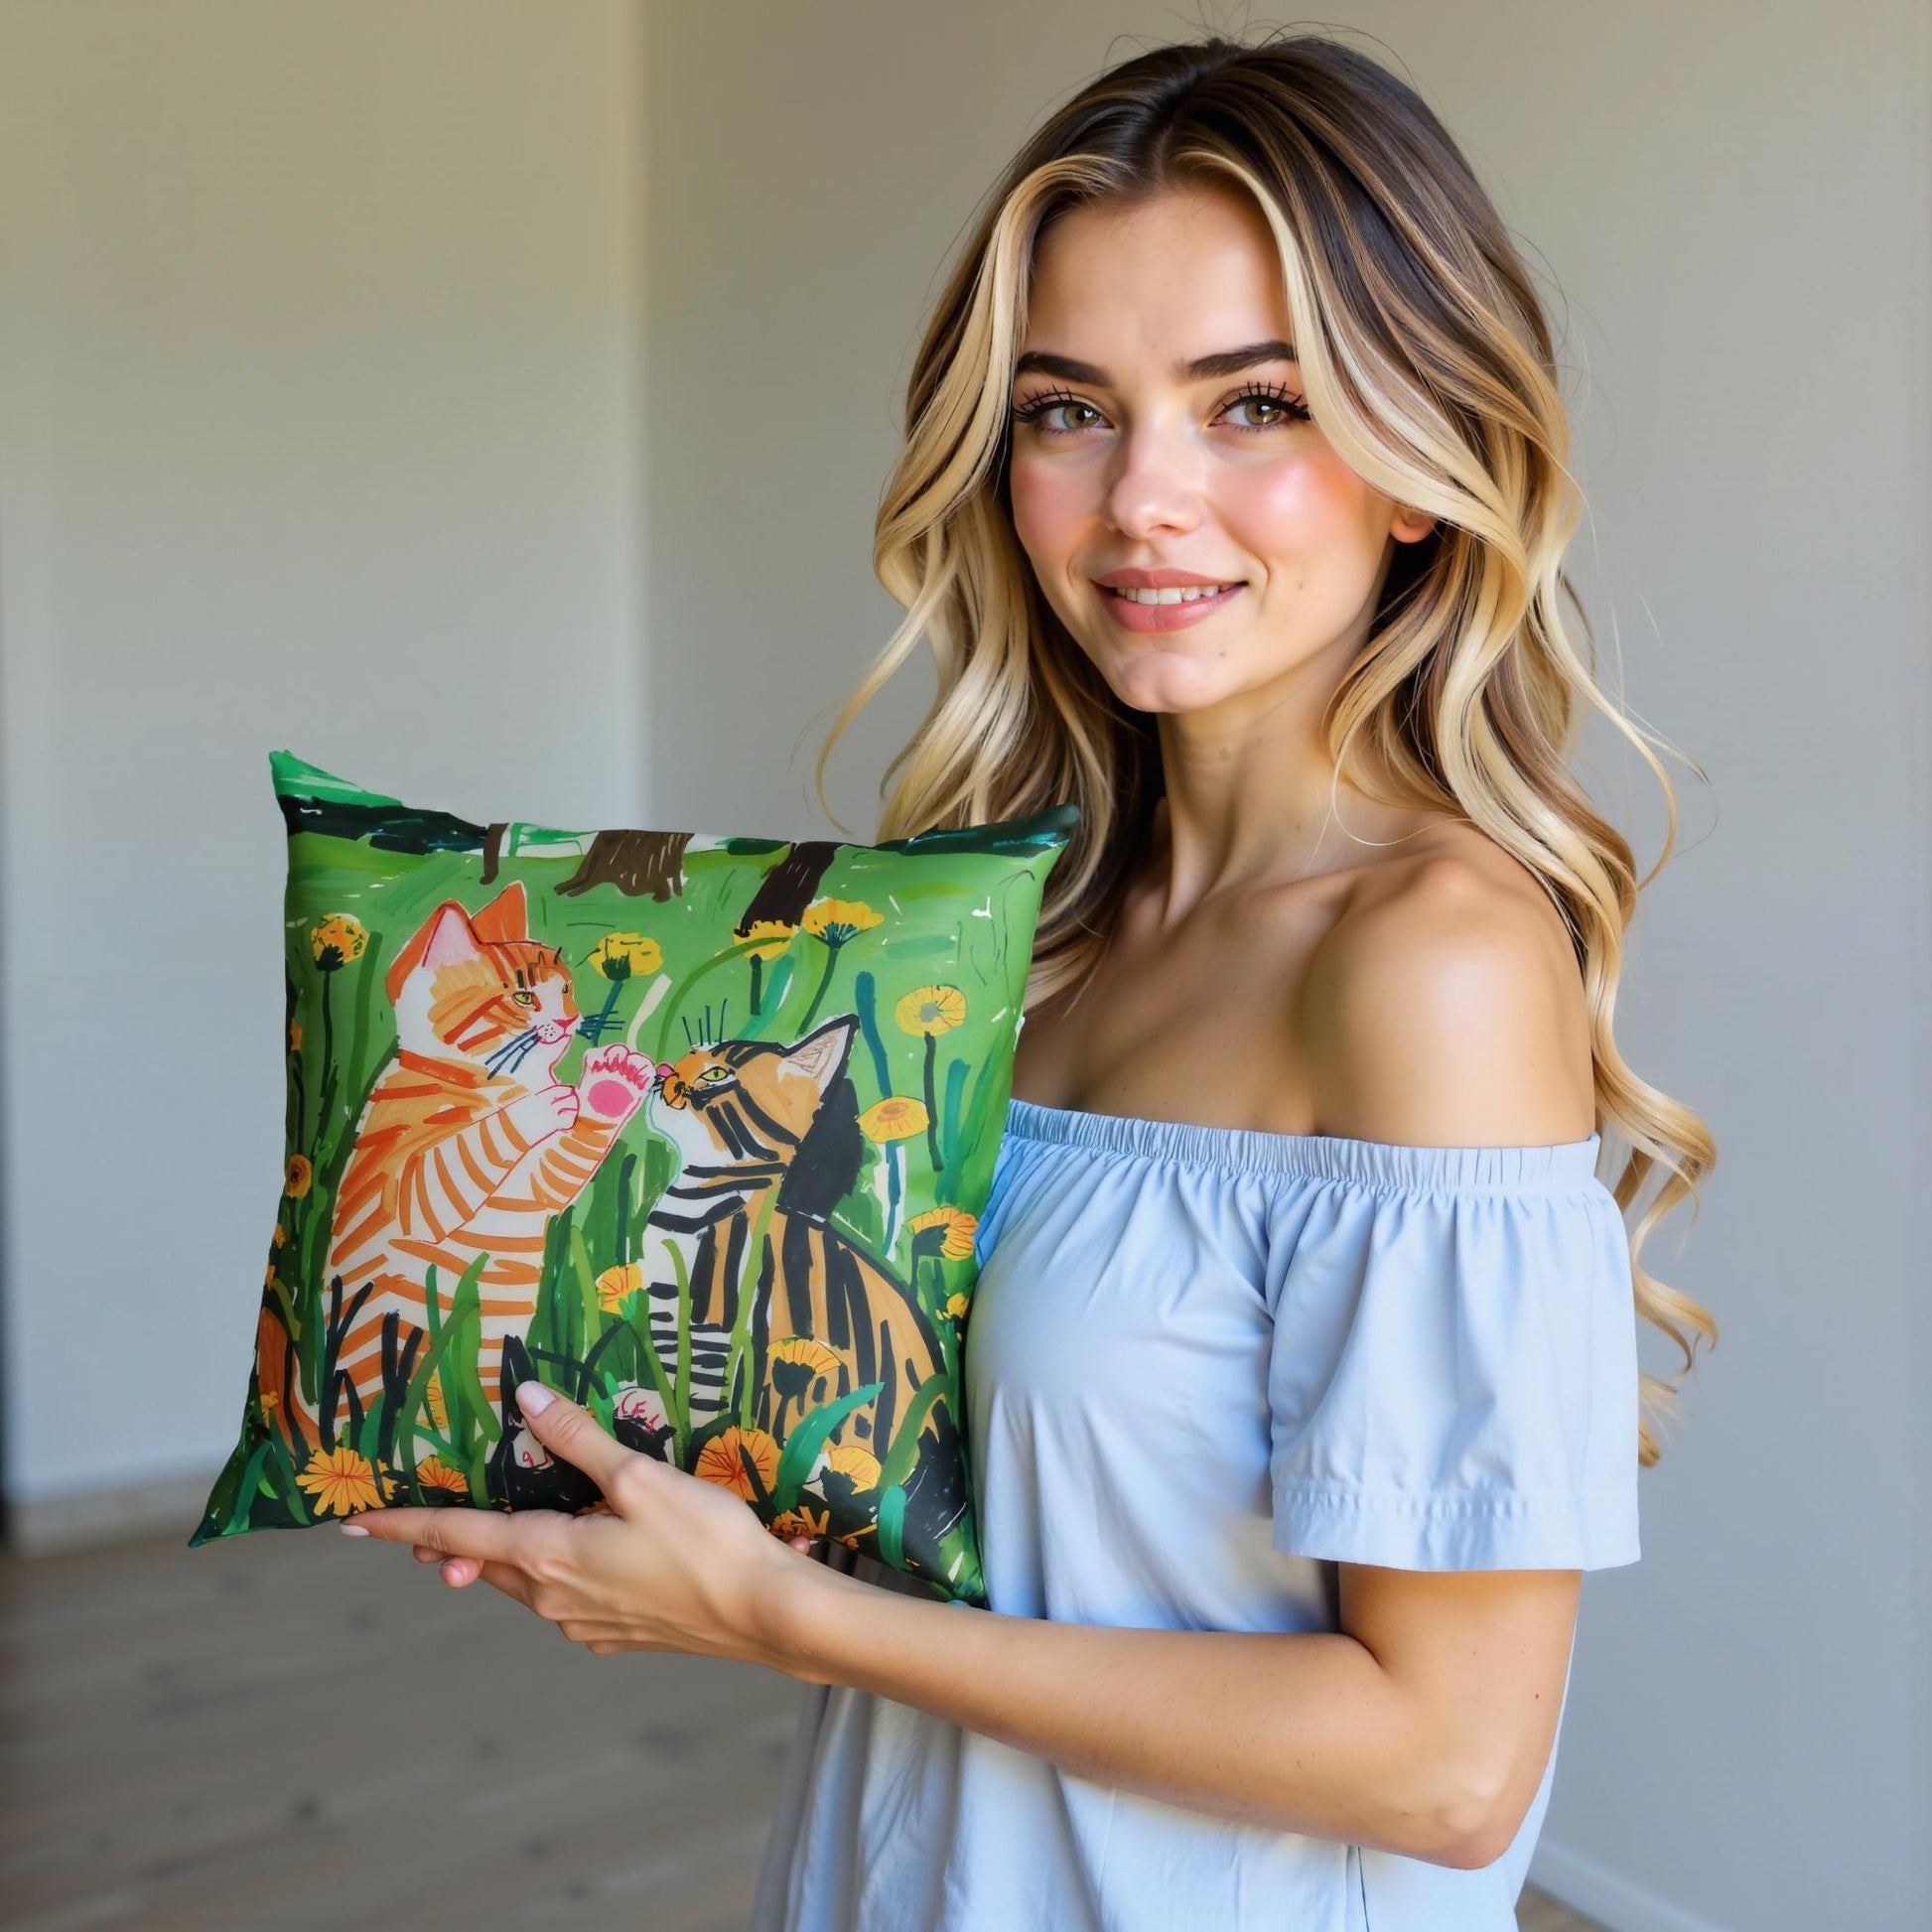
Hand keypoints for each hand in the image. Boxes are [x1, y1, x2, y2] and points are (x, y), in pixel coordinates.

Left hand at [340, 1380, 808, 1669]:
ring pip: (529, 1583)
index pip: (457, 1537)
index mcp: (548, 1557)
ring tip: (512, 1527)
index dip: (403, 1526)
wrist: (768, 1615)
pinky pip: (570, 1600)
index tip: (352, 1525)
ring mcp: (587, 1624)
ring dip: (511, 1557)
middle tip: (428, 1523)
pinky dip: (559, 1573)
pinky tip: (593, 1552)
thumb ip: (580, 1439)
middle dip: (457, 1543)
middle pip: (488, 1564)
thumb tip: (527, 1397)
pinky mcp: (621, 1635)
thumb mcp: (641, 1478)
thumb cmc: (706, 1542)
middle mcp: (554, 1600)